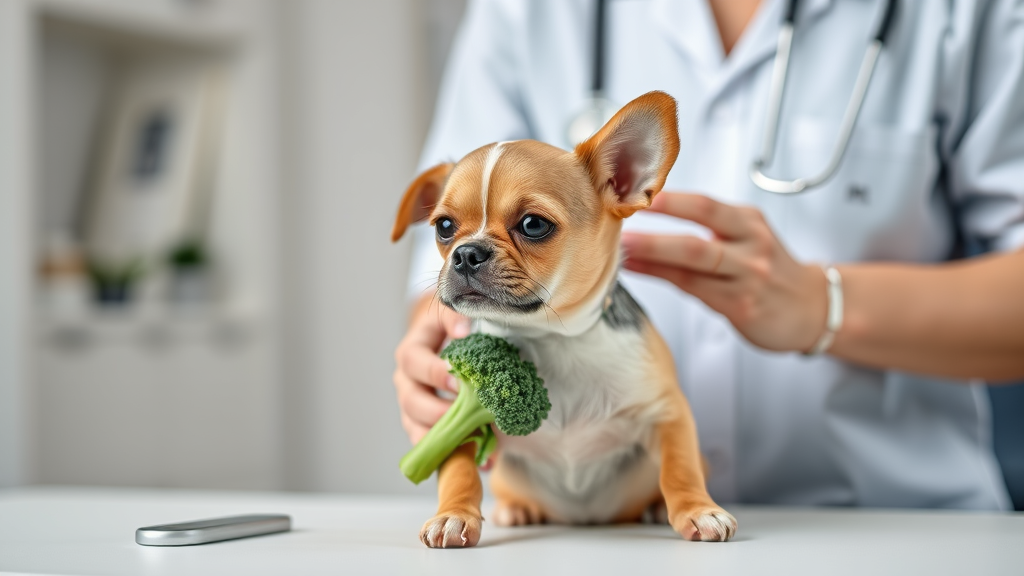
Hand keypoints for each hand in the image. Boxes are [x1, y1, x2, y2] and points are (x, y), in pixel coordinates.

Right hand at [394, 295, 470, 443]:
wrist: (444, 340)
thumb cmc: (450, 328)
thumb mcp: (450, 315)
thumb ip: (455, 317)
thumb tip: (463, 329)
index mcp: (411, 352)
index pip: (414, 361)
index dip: (434, 371)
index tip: (458, 378)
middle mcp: (407, 382)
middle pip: (412, 401)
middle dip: (438, 410)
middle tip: (463, 414)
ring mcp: (413, 408)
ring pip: (417, 429)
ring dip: (443, 438)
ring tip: (472, 443)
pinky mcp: (425, 427)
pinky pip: (433, 446)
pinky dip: (456, 455)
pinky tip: (482, 461)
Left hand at [621, 192, 827, 352]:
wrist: (814, 309)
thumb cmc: (769, 273)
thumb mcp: (745, 238)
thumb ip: (705, 227)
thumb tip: (646, 215)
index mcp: (747, 221)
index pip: (704, 202)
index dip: (668, 197)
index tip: (633, 192)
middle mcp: (750, 242)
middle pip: (702, 221)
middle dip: (660, 216)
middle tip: (621, 215)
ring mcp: (748, 274)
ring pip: (695, 257)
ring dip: (654, 250)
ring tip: (622, 247)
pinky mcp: (742, 304)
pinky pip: (693, 287)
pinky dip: (661, 276)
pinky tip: (637, 270)